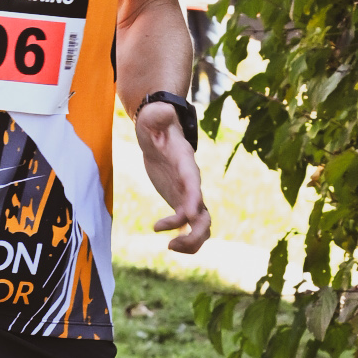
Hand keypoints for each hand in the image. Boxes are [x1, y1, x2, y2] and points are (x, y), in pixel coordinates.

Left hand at [135, 102, 210, 253]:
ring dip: (191, 241)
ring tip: (170, 247)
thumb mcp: (153, 117)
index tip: (188, 215)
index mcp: (186, 162)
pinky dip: (179, 233)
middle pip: (204, 213)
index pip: (193, 181)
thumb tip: (162, 110)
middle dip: (194, 232)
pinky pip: (188, 225)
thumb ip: (158, 116)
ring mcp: (189, 194)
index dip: (193, 198)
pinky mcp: (181, 201)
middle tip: (173, 244)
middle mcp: (192, 182)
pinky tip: (157, 229)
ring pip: (201, 225)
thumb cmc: (155, 123)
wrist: (159, 131)